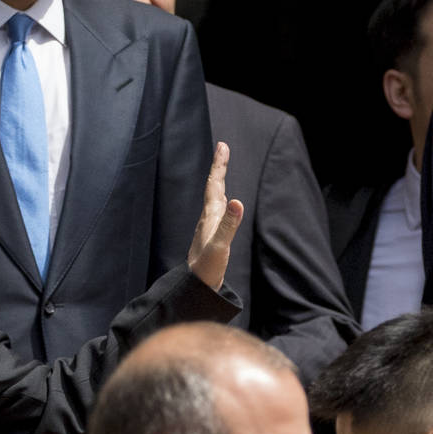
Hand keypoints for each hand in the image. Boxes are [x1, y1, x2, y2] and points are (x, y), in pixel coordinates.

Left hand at [187, 142, 243, 290]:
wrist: (194, 288)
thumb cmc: (206, 268)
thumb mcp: (220, 246)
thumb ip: (229, 225)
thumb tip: (238, 201)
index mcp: (210, 216)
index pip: (215, 184)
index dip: (219, 165)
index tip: (222, 145)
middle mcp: (208, 218)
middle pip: (214, 186)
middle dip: (220, 167)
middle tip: (223, 148)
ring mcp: (209, 227)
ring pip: (214, 197)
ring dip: (219, 181)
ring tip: (221, 171)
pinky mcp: (211, 236)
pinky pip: (217, 210)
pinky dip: (221, 199)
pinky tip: (222, 205)